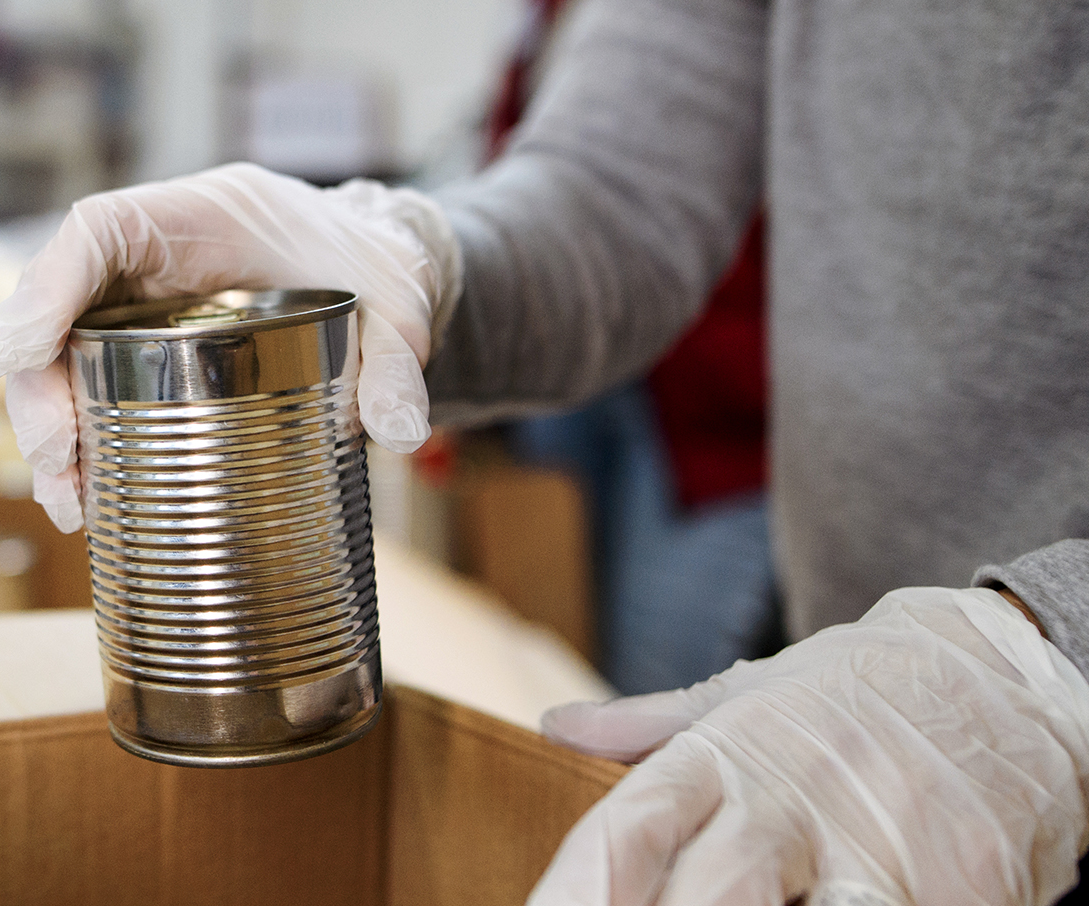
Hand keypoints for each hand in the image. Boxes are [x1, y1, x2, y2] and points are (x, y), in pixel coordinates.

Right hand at [0, 162, 459, 531]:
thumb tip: (398, 431)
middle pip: (59, 306)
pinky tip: (81, 499)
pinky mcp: (141, 349)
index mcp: (201, 215)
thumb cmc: (370, 270)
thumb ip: (398, 362)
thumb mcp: (399, 309)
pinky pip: (86, 384)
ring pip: (60, 355)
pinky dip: (76, 441)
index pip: (98, 228)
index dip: (45, 286)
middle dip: (40, 385)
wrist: (375, 271)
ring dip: (48, 427)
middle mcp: (151, 256)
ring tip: (67, 501)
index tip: (11, 353)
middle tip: (58, 460)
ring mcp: (138, 303)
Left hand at [532, 587, 1088, 905]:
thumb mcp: (746, 695)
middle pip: (712, 894)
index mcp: (728, 756)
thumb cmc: (853, 696)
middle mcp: (795, 801)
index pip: (633, 826)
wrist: (1000, 672)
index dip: (583, 885)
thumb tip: (555, 725)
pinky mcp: (965, 886)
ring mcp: (881, 846)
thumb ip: (650, 725)